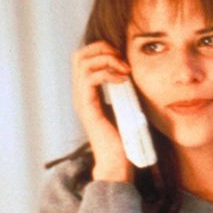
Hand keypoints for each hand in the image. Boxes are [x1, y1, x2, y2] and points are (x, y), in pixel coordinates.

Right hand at [72, 42, 133, 181]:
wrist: (116, 163)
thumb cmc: (123, 139)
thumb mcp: (125, 108)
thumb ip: (123, 91)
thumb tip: (132, 75)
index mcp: (88, 92)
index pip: (85, 57)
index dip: (103, 50)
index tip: (124, 59)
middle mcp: (81, 94)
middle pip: (79, 55)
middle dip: (102, 49)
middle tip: (122, 60)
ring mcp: (82, 100)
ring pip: (82, 62)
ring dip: (106, 59)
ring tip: (124, 70)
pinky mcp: (87, 107)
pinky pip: (89, 78)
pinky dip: (106, 73)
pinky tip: (122, 80)